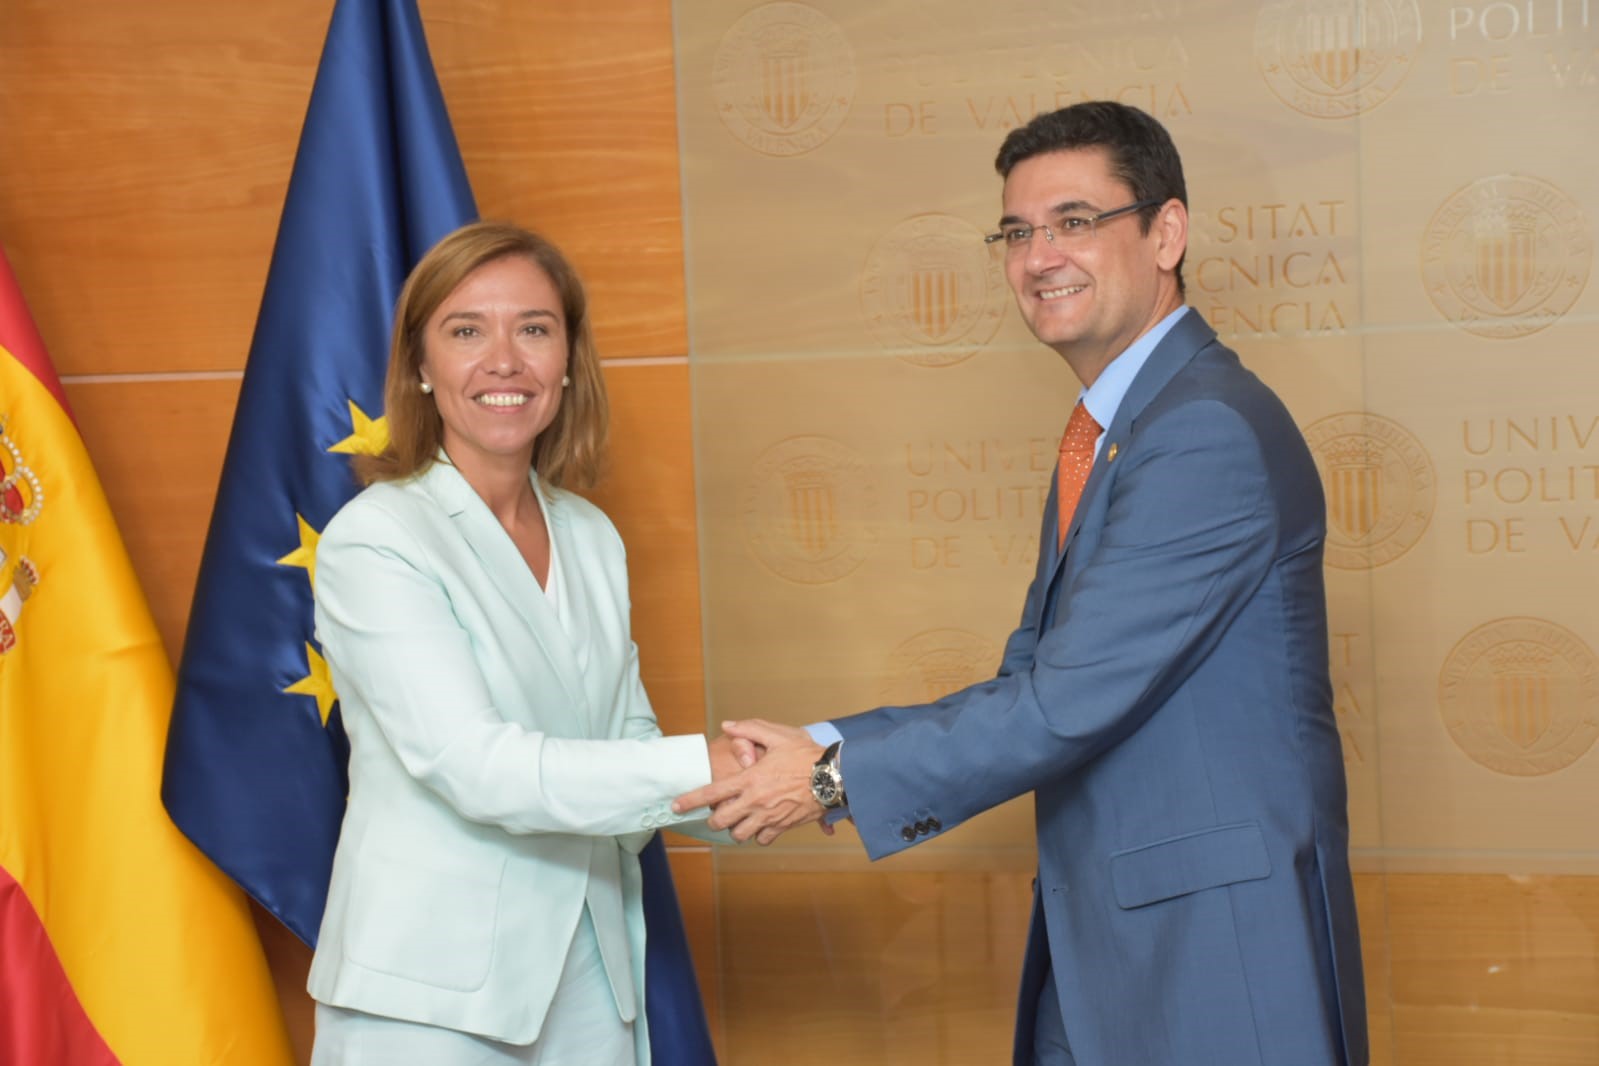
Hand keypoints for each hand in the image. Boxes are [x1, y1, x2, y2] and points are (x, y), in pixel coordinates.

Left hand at [674, 719, 824, 844]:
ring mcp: (769, 817)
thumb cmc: (807, 755)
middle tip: (715, 814)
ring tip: (739, 820)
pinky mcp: (782, 826)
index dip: (689, 801)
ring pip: (739, 835)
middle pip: (721, 821)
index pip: (711, 794)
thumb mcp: (778, 735)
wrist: (834, 777)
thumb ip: (750, 729)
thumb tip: (726, 725)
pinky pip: (762, 839)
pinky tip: (761, 825)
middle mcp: (755, 801)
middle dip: (713, 819)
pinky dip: (759, 835)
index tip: (675, 807)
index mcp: (749, 779)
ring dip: (735, 829)